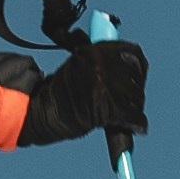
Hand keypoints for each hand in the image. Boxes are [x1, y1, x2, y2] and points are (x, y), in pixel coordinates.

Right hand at [24, 33, 148, 149]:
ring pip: (136, 95)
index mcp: (95, 51)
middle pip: (137, 74)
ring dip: (135, 106)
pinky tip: (137, 127)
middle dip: (136, 87)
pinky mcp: (105, 108)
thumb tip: (129, 59)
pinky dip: (137, 123)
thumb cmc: (60, 91)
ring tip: (130, 112)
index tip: (137, 73)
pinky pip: (133, 115)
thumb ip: (102, 58)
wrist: (42, 113)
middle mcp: (100, 65)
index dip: (137, 65)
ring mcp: (103, 86)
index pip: (133, 52)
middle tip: (132, 98)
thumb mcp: (79, 62)